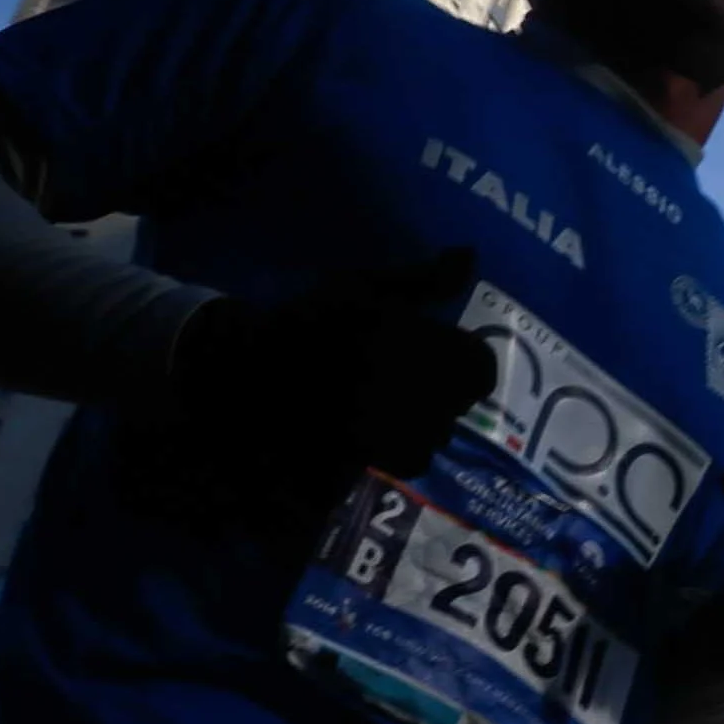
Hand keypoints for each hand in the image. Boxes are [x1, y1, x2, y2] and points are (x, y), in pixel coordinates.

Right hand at [147, 247, 497, 533]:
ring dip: (411, 423)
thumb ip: (426, 279)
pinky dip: (385, 448)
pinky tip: (353, 426)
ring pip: (429, 439)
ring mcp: (402, 442)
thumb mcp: (366, 287)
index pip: (478, 369)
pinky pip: (399, 463)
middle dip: (433, 392)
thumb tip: (469, 255)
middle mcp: (428, 402)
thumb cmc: (311, 322)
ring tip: (367, 401)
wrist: (245, 371)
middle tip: (387, 373)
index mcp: (433, 354)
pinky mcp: (375, 469)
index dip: (456, 361)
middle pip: (455, 406)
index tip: (426, 352)